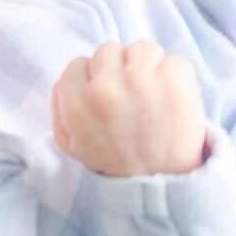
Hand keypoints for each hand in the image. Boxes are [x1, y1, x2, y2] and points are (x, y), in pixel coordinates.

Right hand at [52, 39, 207, 176]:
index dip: (94, 79)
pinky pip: (173, 59)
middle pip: (109, 50)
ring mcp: (142, 81)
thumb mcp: (74, 146)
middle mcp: (106, 88)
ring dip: (149, 67)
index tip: (108, 96)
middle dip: (120, 70)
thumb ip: (60, 111)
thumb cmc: (118, 164)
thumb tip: (60, 82)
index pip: (78, 64)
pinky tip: (173, 100)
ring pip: (142, 48)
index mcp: (77, 103)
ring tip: (155, 97)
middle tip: (133, 97)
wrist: (162, 187)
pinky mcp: (175, 80)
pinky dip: (176, 76)